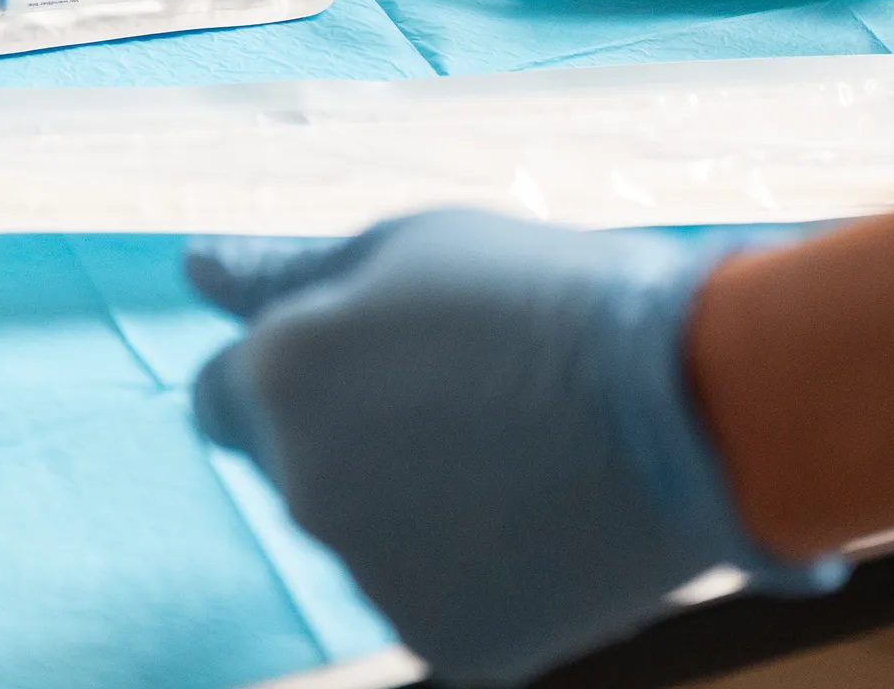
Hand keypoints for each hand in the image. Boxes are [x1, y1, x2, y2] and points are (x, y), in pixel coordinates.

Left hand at [186, 211, 843, 686]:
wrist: (698, 402)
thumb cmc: (554, 299)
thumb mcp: (414, 248)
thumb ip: (288, 274)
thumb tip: (195, 273)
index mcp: (284, 376)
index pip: (219, 400)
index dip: (289, 379)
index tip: (363, 369)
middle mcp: (303, 486)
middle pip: (300, 469)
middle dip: (359, 437)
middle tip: (474, 395)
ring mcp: (371, 578)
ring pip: (370, 538)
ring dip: (418, 504)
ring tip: (527, 449)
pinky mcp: (442, 645)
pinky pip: (436, 600)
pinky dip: (478, 568)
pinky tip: (547, 513)